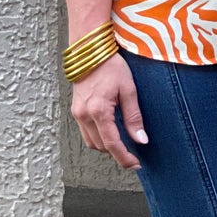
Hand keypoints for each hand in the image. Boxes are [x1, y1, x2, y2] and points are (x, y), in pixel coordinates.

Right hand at [71, 54, 146, 169]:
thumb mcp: (128, 90)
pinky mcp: (75, 110)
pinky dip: (98, 136)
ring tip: (123, 144)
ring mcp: (77, 113)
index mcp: (99, 110)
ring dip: (106, 146)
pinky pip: (86, 132)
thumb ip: (134, 117)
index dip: (124, 157)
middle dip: (117, 153)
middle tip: (133, 155)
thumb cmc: (111, 66)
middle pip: (101, 146)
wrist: (90, 51)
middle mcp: (84, 114)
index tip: (135, 164)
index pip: (112, 144)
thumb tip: (141, 140)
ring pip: (92, 142)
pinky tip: (110, 132)